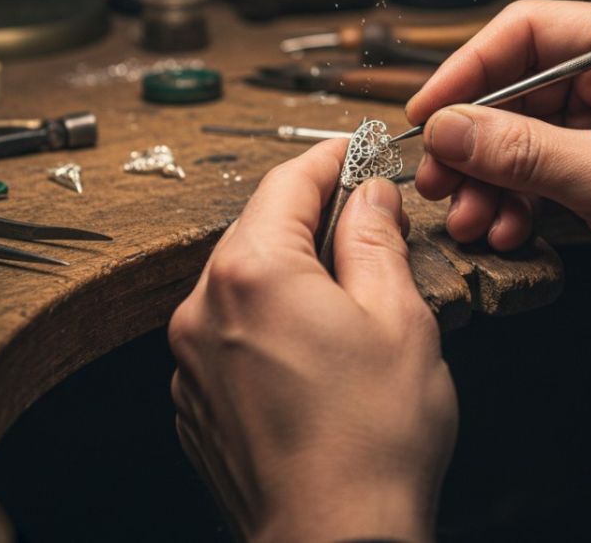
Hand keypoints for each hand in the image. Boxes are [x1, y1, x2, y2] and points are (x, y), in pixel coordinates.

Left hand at [169, 140, 457, 542]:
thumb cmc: (375, 438)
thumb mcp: (398, 316)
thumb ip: (375, 238)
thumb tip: (369, 194)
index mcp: (254, 274)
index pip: (286, 182)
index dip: (327, 158)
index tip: (355, 151)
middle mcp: (204, 307)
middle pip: (260, 227)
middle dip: (312, 214)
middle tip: (366, 218)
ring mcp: (191, 357)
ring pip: (244, 278)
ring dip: (292, 267)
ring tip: (349, 289)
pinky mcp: (196, 396)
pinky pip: (229, 327)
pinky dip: (268, 314)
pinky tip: (314, 343)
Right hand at [409, 0, 590, 348]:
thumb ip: (523, 152)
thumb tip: (447, 130)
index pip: (524, 33)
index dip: (466, 70)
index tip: (427, 112)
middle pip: (513, 90)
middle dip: (473, 142)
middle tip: (437, 182)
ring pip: (518, 138)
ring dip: (488, 181)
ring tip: (470, 220)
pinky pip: (537, 174)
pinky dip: (516, 202)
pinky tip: (508, 232)